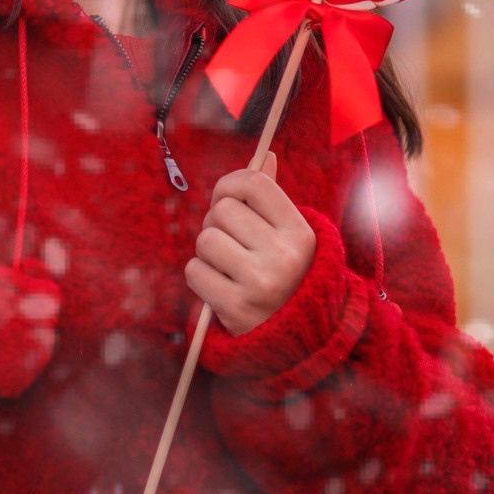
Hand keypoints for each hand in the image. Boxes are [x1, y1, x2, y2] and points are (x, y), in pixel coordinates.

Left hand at [184, 166, 314, 334]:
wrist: (297, 337)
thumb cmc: (287, 275)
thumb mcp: (291, 237)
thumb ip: (272, 199)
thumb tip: (264, 156)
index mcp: (300, 232)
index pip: (253, 183)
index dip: (230, 185)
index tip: (228, 198)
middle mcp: (284, 255)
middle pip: (221, 210)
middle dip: (218, 224)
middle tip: (233, 244)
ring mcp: (260, 283)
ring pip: (205, 239)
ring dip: (208, 252)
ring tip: (229, 267)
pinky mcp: (235, 307)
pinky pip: (194, 270)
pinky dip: (200, 277)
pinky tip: (221, 287)